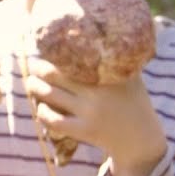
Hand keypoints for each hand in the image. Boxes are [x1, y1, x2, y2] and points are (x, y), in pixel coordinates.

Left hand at [23, 57, 166, 175]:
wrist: (142, 140)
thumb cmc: (133, 103)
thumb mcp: (131, 78)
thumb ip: (118, 60)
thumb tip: (102, 35)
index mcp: (108, 75)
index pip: (73, 58)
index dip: (54, 53)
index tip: (46, 48)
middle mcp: (98, 93)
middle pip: (55, 75)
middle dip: (38, 68)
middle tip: (33, 64)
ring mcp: (91, 113)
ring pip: (50, 95)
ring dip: (35, 87)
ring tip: (31, 82)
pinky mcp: (85, 131)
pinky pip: (54, 121)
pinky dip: (42, 113)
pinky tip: (41, 108)